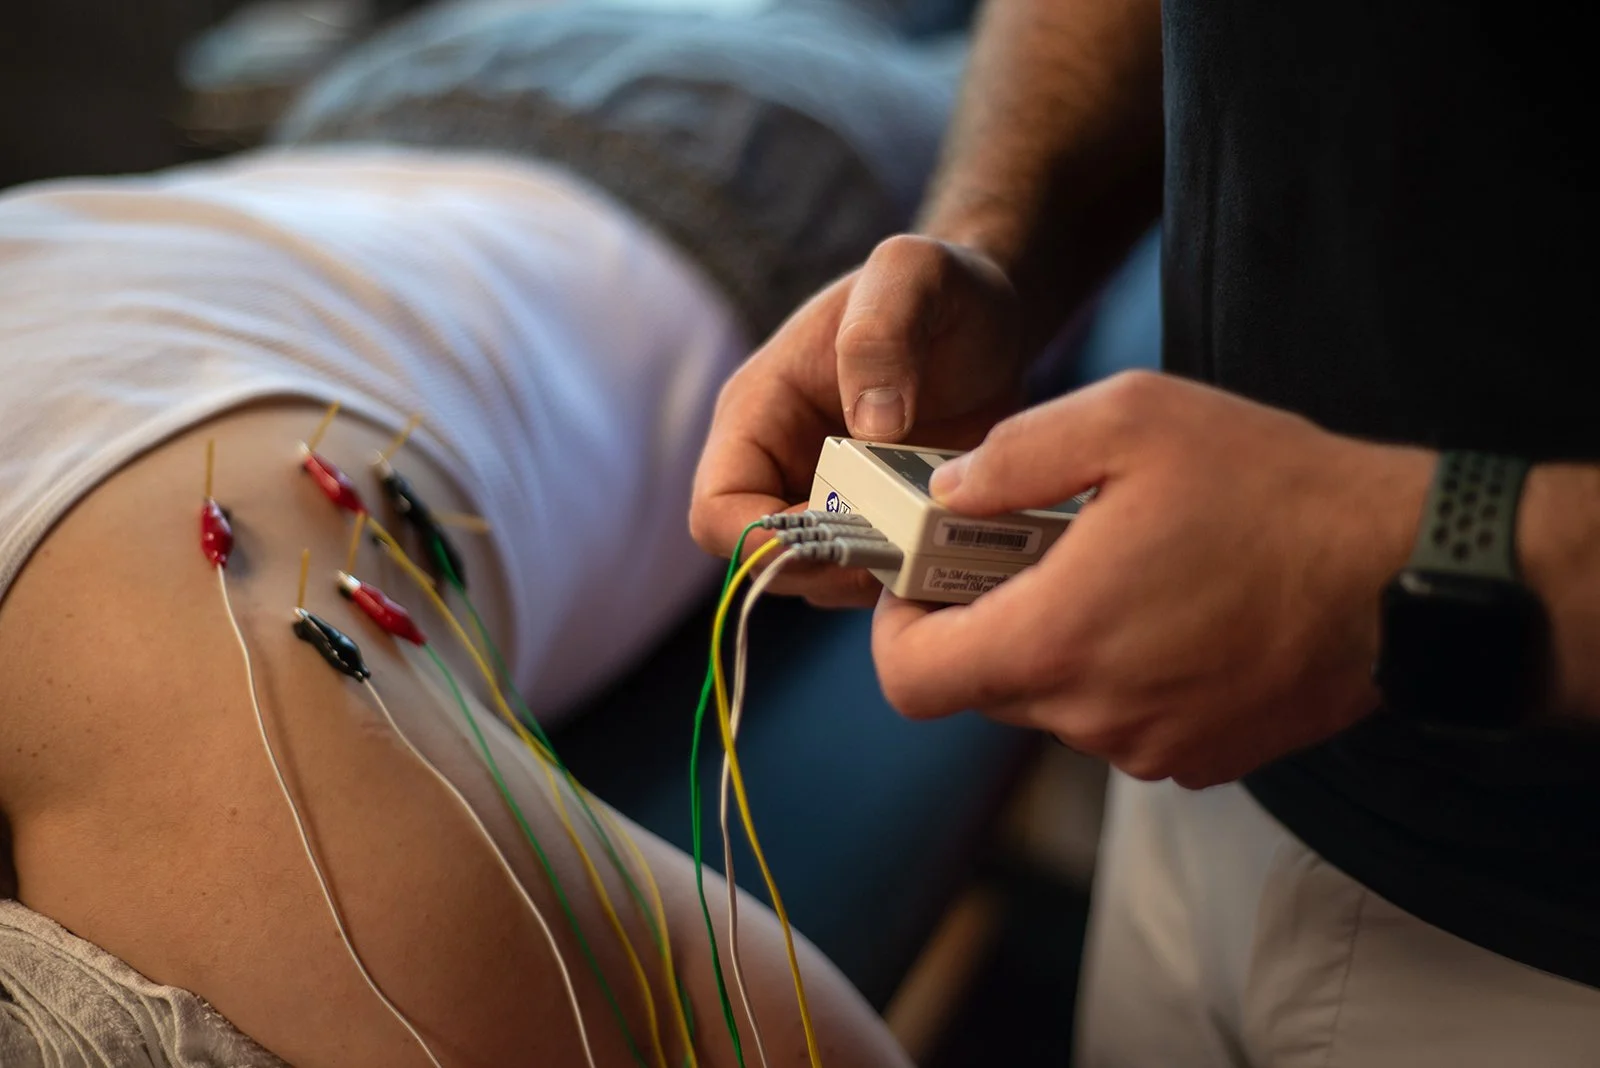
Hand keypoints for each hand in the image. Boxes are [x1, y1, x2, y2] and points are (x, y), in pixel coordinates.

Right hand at [690, 235, 1023, 606]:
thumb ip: (881, 332)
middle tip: (906, 539)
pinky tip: (954, 541)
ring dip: (873, 576)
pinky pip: (872, 579)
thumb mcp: (912, 275)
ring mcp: (827, 502)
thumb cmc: (942, 289)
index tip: (844, 532)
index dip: (766, 542)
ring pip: (820, 581)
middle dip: (829, 565)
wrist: (992, 316)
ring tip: (936, 532)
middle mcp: (781, 467)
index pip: (716, 512)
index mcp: (759, 412)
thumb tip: (871, 426)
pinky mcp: (876, 525)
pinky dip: (907, 577)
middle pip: (767, 562)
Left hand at [871, 371, 1434, 786]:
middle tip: (1027, 546)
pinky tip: (1169, 606)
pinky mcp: (1200, 756)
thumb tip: (946, 492)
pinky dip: (1118, 669)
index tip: (923, 579)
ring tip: (1114, 566)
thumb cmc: (1271, 488)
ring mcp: (1148, 746)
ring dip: (1059, 639)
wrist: (1406, 572)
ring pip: (1053, 700)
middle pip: (981, 684)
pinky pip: (1118, 718)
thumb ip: (1013, 456)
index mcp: (1055, 640)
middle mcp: (1091, 714)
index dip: (896, 629)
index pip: (910, 680)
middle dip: (984, 616)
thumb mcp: (1130, 420)